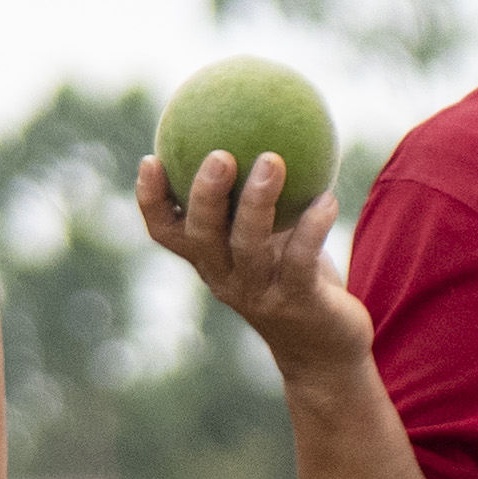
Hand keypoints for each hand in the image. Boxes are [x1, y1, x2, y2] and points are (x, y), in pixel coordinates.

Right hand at [133, 144, 373, 375]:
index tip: (150, 159)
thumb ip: (257, 198)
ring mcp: (259, 294)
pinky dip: (314, 226)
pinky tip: (327, 197)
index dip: (151, 201)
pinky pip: (302, 259)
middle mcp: (225, 279)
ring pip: (249, 244)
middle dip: (205, 194)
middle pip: (202, 236)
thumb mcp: (272, 237)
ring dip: (258, 200)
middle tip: (220, 153)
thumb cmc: (295, 277)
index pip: (166, 233)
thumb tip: (260, 130)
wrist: (324, 348)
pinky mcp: (297, 303)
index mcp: (210, 260)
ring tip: (273, 159)